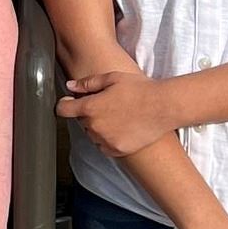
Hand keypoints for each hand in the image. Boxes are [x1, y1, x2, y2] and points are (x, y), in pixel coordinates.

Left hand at [57, 69, 174, 158]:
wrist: (164, 107)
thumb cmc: (139, 89)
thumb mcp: (111, 78)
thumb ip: (87, 83)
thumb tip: (70, 86)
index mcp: (90, 108)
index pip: (63, 110)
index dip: (64, 105)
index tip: (69, 103)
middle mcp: (95, 126)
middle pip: (81, 121)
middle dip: (88, 114)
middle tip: (106, 105)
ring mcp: (106, 140)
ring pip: (92, 135)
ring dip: (98, 128)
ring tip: (117, 116)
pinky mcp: (118, 150)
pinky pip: (104, 147)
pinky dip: (107, 140)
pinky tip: (121, 129)